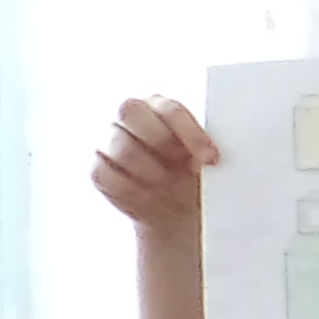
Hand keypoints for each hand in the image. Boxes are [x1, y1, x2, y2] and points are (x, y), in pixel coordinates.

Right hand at [92, 97, 215, 233]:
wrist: (178, 210)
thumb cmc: (196, 176)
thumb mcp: (208, 162)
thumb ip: (210, 150)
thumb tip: (219, 156)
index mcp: (161, 108)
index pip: (170, 108)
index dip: (191, 133)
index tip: (212, 159)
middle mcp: (131, 118)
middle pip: (130, 110)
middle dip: (160, 139)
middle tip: (182, 167)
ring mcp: (110, 141)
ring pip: (118, 144)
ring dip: (146, 167)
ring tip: (167, 183)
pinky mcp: (99, 169)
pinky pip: (102, 173)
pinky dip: (128, 188)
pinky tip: (148, 197)